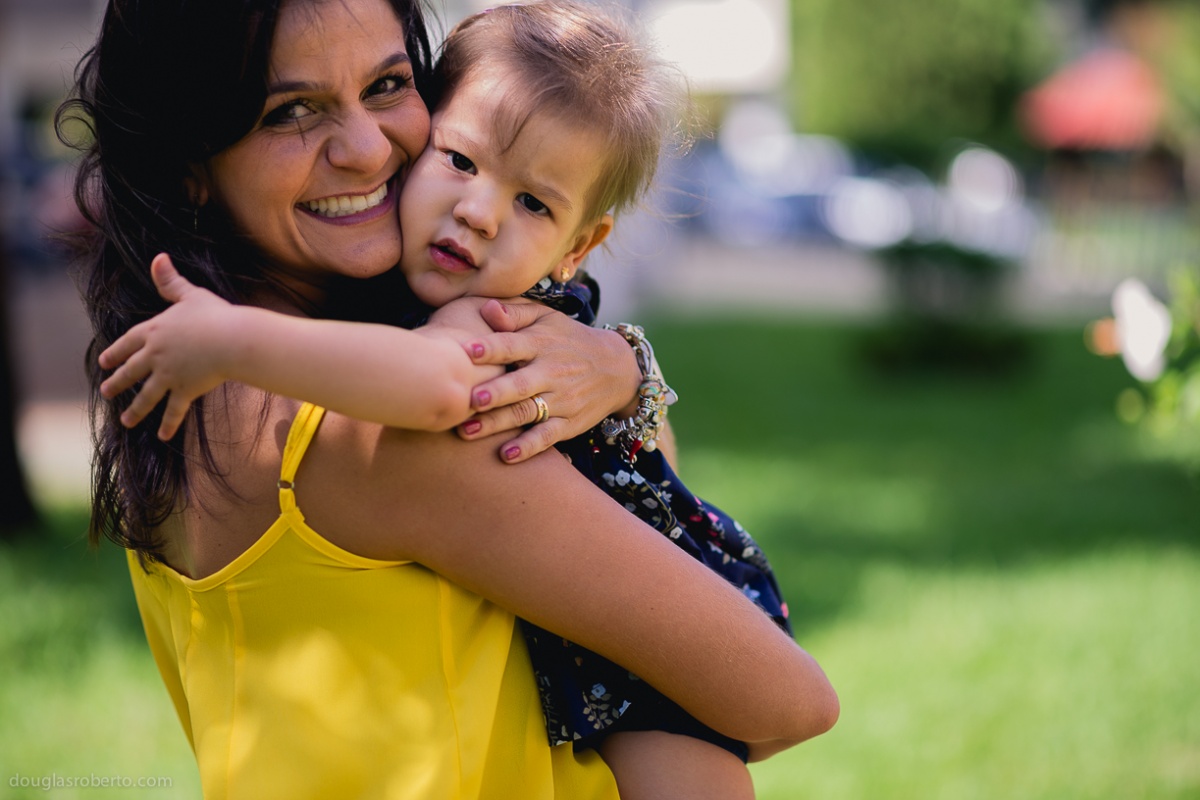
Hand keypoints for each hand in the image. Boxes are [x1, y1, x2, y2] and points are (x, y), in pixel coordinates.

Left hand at [98, 253, 236, 439]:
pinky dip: (168, 423)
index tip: (105, 362)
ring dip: (134, 409)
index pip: (128, 342)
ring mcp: (168, 374)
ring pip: (146, 394)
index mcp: (155, 330)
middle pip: (131, 370)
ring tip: (125, 421)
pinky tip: (162, 435)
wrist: (233, 340)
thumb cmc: (215, 316)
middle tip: (106, 391)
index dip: (116, 352)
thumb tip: (158, 257)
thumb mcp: (191, 295)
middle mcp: (155, 354)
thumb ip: (171, 281)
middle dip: (117, 382)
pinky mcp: (185, 390)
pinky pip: (174, 410)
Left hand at [457, 298, 639, 462]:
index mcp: (541, 343)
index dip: (491, 348)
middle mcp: (551, 371)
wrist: (617, 368)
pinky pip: (547, 436)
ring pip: (527, 412)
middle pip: (520, 384)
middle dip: (496, 392)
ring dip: (497, 423)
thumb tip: (486, 307)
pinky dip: (528, 447)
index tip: (466, 351)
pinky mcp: (569, 423)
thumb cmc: (568, 339)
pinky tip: (506, 456)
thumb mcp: (547, 318)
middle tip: (469, 400)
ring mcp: (561, 399)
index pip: (513, 345)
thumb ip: (516, 312)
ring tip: (466, 432)